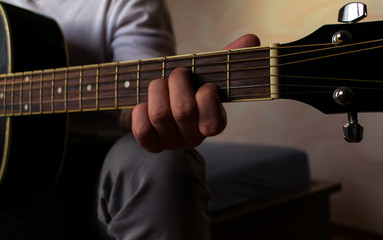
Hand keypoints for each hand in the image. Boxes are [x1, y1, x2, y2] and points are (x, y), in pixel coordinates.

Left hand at [126, 34, 259, 151]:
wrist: (162, 99)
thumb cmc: (187, 86)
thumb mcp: (206, 73)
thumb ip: (227, 58)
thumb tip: (252, 39)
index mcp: (214, 124)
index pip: (213, 123)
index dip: (206, 96)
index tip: (204, 84)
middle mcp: (194, 138)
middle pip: (183, 111)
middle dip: (177, 82)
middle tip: (177, 73)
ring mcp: (172, 143)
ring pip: (160, 114)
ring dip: (157, 89)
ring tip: (159, 83)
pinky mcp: (151, 145)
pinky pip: (142, 129)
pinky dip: (140, 110)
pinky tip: (145, 103)